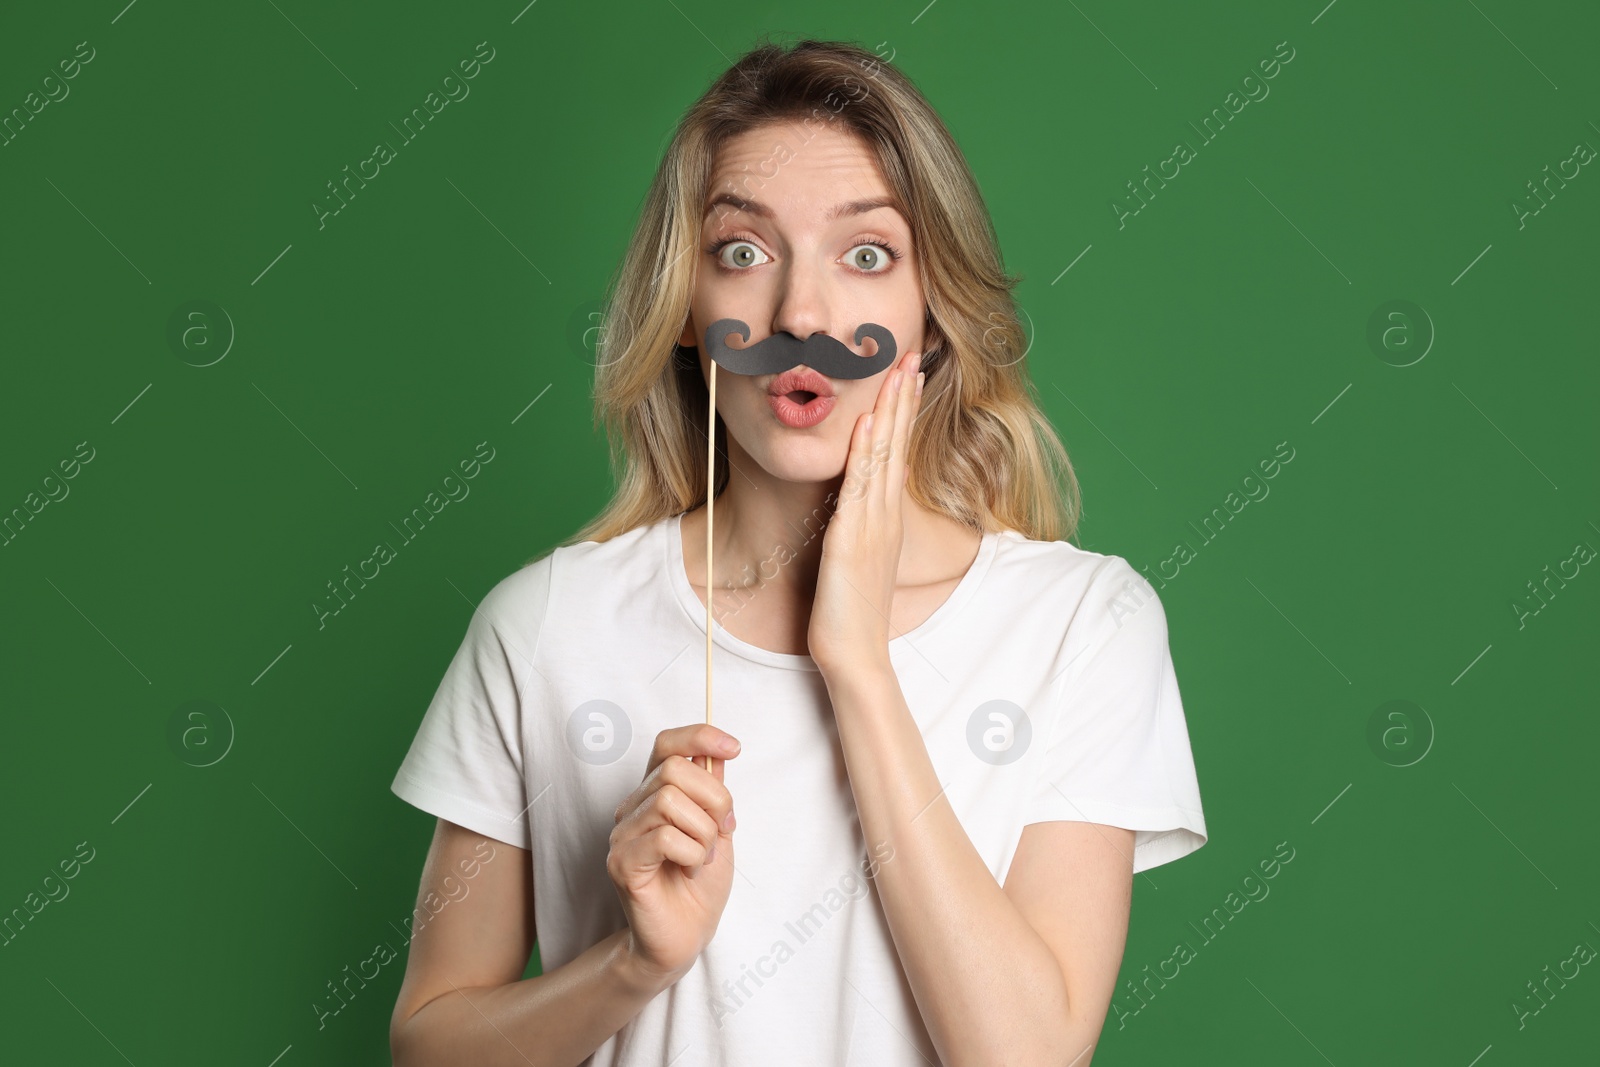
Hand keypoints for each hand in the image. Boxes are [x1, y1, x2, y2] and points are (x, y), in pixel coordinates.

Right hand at [607, 724, 739, 986]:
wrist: (686, 938)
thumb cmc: (699, 887)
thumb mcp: (717, 829)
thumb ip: (712, 792)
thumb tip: (717, 751)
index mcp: (654, 795)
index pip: (666, 744)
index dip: (700, 736)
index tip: (734, 748)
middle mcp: (632, 809)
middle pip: (674, 770)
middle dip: (714, 799)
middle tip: (723, 832)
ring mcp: (623, 836)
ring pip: (670, 801)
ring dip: (703, 832)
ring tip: (703, 857)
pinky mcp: (622, 863)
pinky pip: (664, 837)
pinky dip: (691, 852)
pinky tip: (690, 869)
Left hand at [808, 349, 925, 673]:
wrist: (855, 654)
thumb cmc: (851, 613)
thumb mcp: (858, 559)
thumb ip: (863, 526)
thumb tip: (866, 496)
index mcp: (886, 518)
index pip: (897, 452)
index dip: (902, 411)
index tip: (907, 374)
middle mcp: (884, 516)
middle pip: (897, 444)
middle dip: (903, 397)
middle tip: (912, 354)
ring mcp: (872, 525)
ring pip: (884, 457)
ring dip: (890, 412)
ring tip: (898, 371)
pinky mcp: (852, 539)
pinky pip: (860, 489)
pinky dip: (865, 454)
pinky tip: (869, 425)